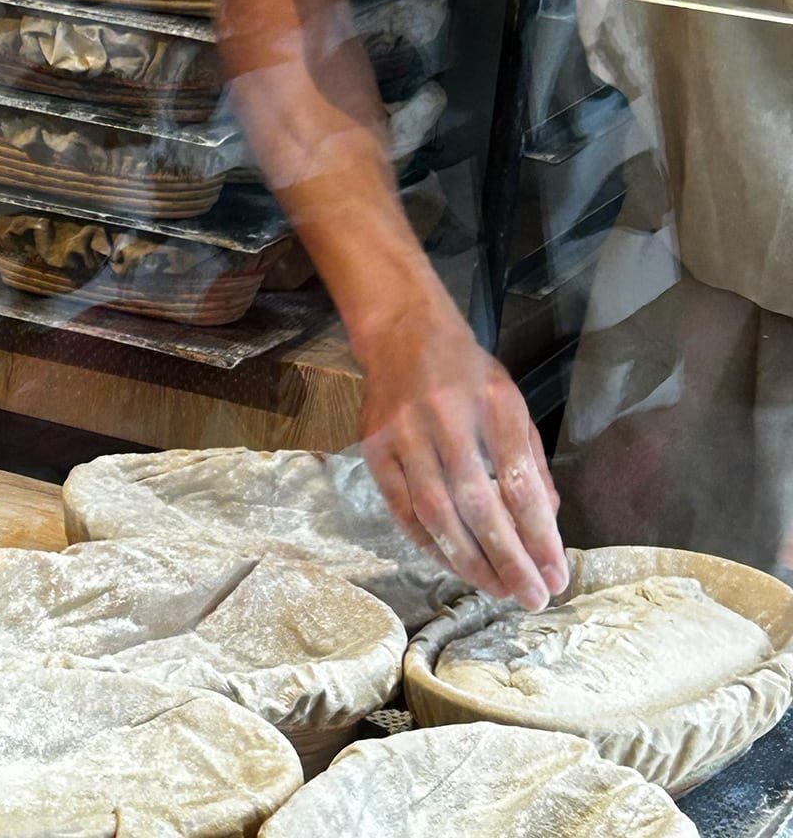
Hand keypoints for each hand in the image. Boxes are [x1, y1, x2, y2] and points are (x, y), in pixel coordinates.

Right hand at [354, 291, 569, 610]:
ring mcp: (405, 433)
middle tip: (530, 598)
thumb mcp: (512, 403)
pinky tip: (452, 564)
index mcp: (496, 405)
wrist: (403, 334)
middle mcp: (448, 418)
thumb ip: (530, 462)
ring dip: (468, 560)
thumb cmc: (467, 374)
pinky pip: (402, 508)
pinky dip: (427, 542)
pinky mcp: (374, 447)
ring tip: (495, 591)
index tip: (557, 577)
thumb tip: (545, 526)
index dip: (540, 537)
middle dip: (508, 559)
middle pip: (479, 505)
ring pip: (436, 513)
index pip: (521, 484)